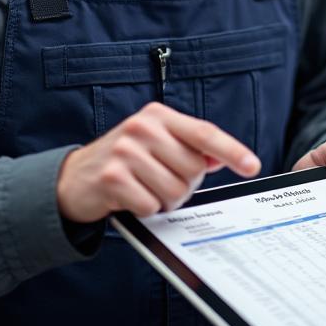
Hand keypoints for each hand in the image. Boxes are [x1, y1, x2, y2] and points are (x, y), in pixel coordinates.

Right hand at [57, 102, 260, 222]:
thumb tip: (220, 158)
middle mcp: (142, 128)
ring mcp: (125, 152)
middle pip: (193, 170)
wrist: (73, 178)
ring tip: (145, 190)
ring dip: (165, 200)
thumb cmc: (123, 160)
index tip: (252, 165)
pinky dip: (146, 209)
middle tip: (161, 182)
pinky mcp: (112, 178)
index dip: (232, 150)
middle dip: (184, 185)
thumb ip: (187, 147)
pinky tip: (131, 198)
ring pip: (175, 191)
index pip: (204, 133)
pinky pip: (151, 206)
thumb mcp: (155, 143)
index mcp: (158, 115)